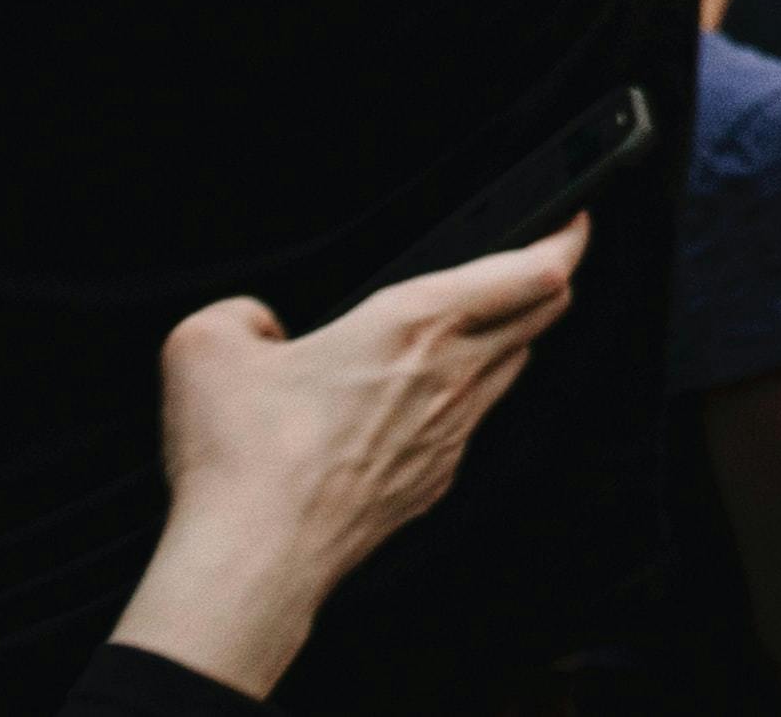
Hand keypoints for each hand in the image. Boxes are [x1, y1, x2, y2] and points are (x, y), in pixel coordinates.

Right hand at [118, 225, 586, 693]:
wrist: (258, 559)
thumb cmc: (245, 457)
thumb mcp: (206, 347)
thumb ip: (238, 314)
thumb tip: (256, 324)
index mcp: (416, 325)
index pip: (532, 271)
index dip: (565, 239)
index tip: (574, 221)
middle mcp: (451, 375)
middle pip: (543, 316)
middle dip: (550, 282)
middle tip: (541, 264)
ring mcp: (451, 433)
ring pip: (511, 369)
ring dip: (508, 341)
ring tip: (483, 328)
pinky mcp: (434, 479)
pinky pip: (469, 425)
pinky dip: (461, 403)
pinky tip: (422, 407)